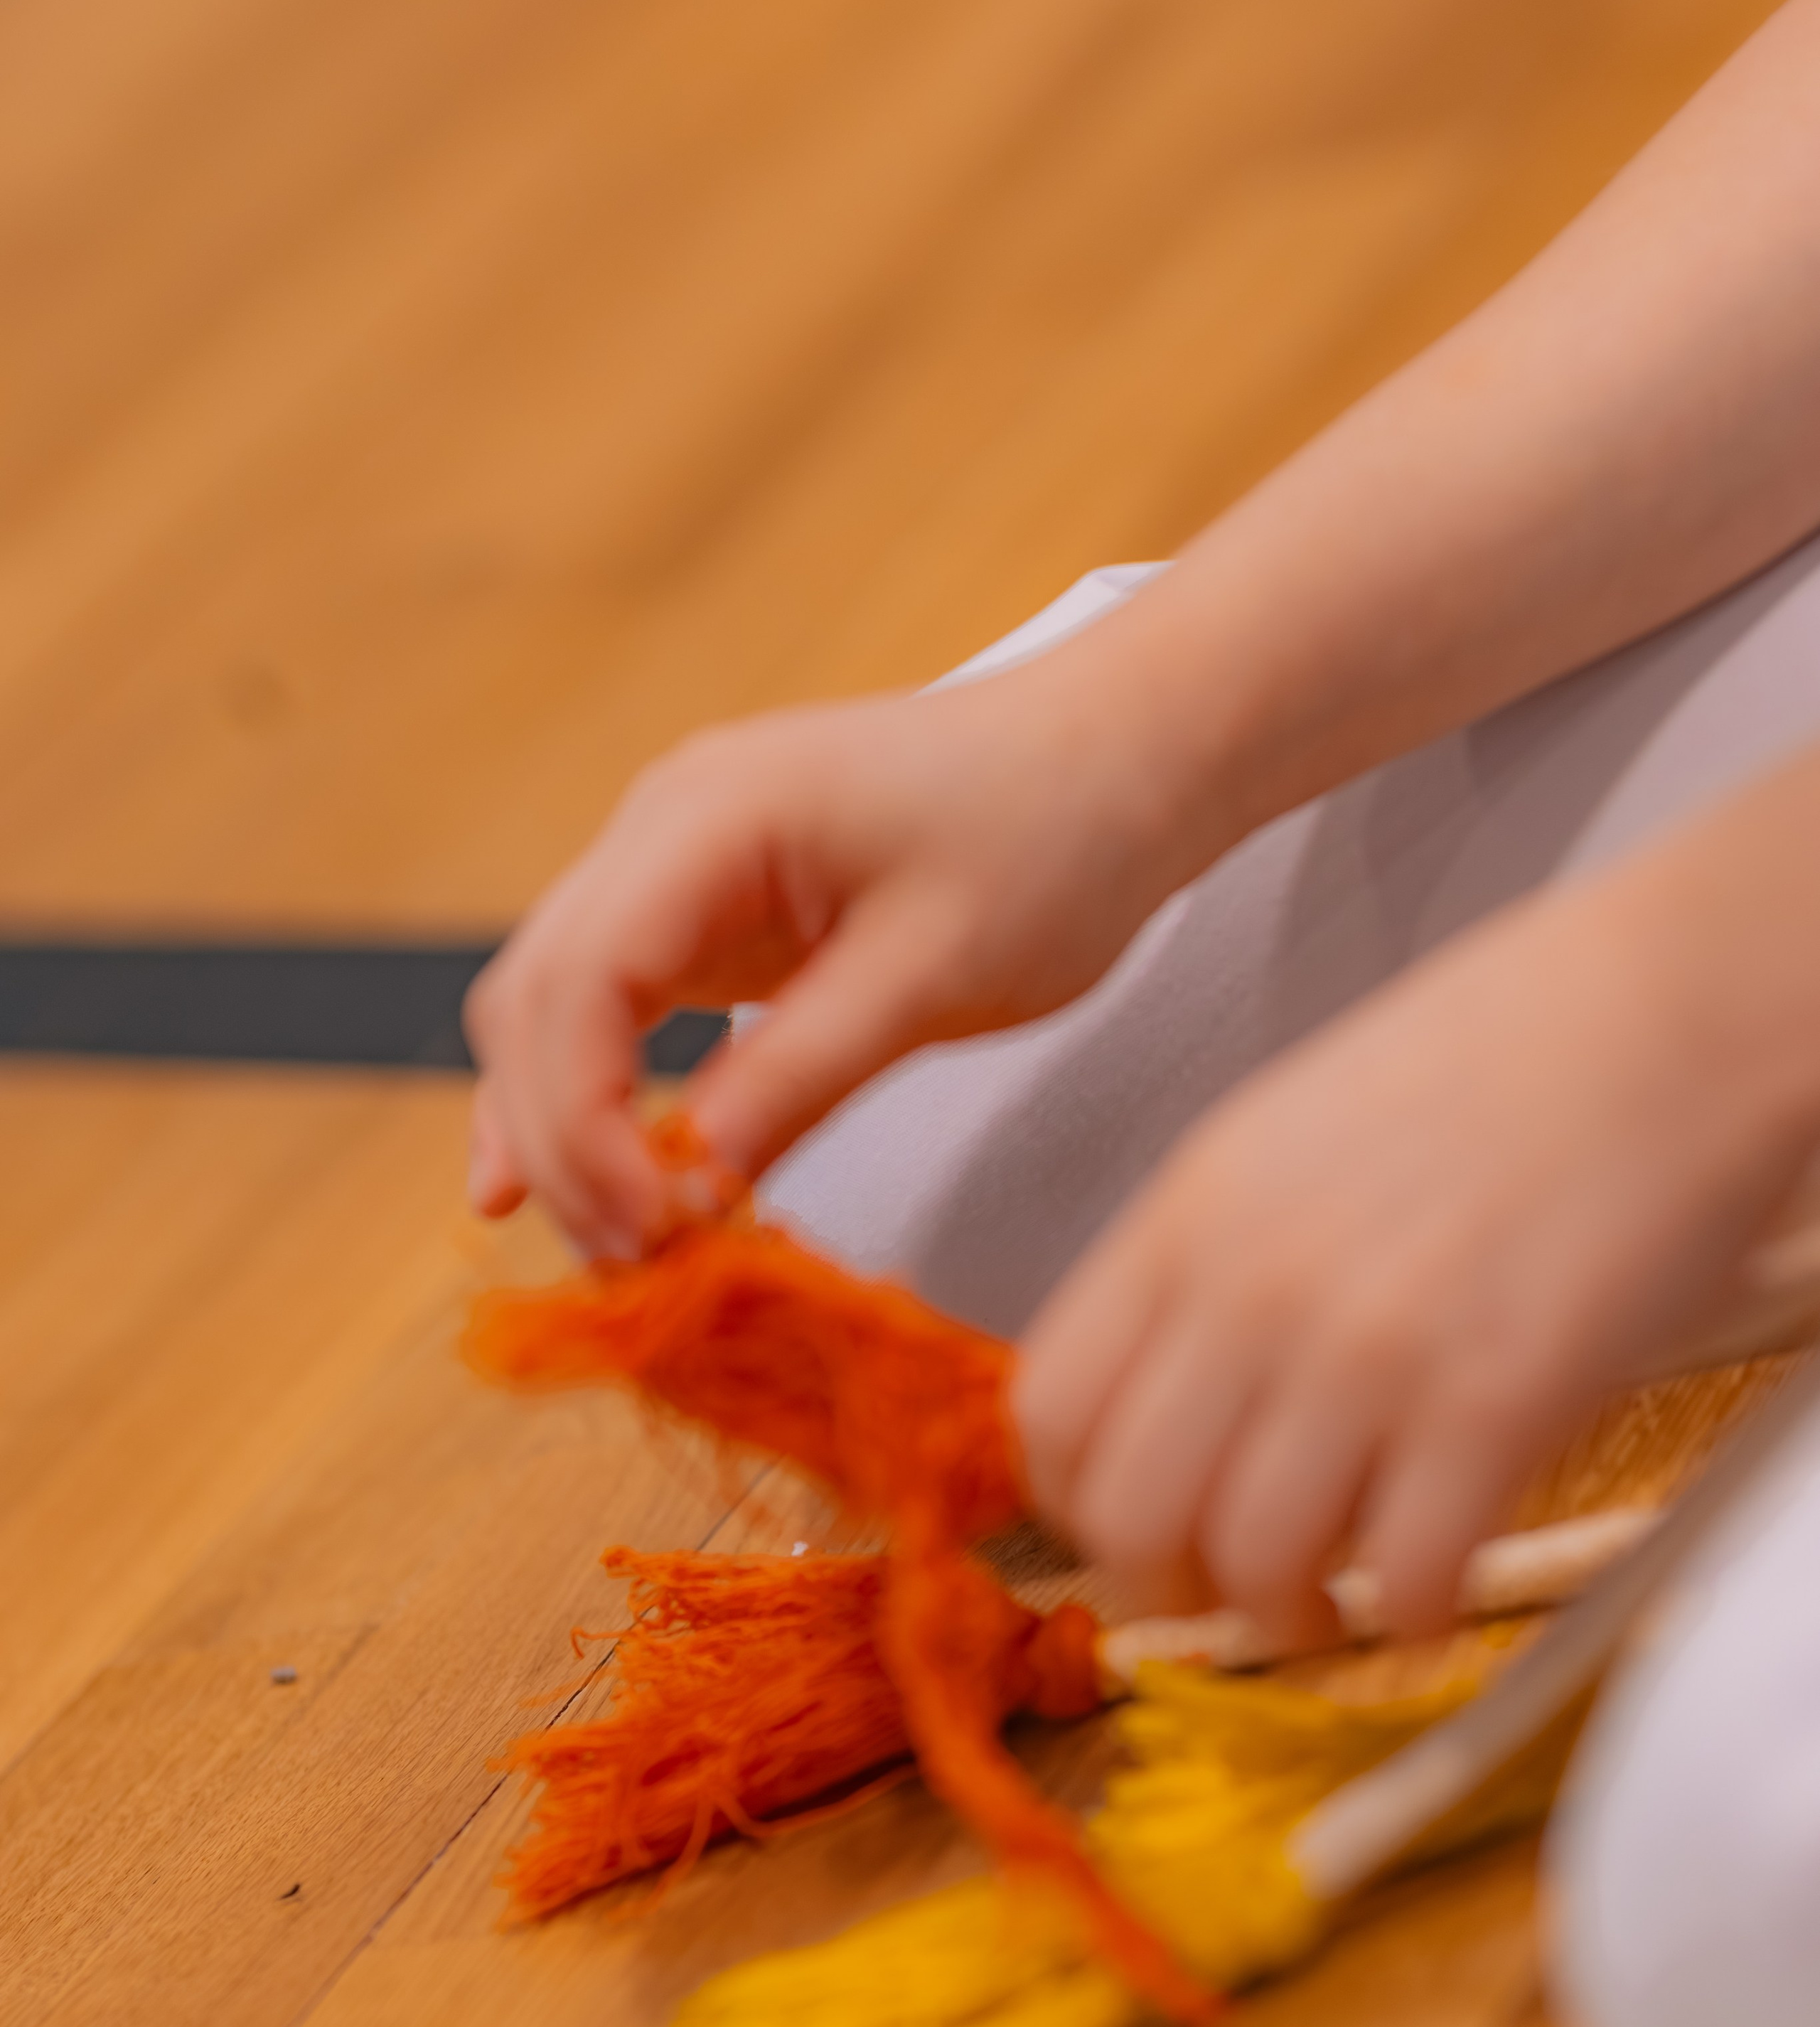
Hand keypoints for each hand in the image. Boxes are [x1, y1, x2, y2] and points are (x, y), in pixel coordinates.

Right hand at [465, 661, 1184, 1255]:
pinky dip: (588, 1094)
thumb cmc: (1050, 840)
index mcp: (711, 813)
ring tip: (621, 1248)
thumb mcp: (935, 975)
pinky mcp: (703, 905)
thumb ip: (799, 1076)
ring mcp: (670, 859)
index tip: (651, 1228)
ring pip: (549, 1004)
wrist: (1115, 759)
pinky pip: (603, 1005)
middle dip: (563, 1141)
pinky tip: (575, 1186)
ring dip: (563, 1126)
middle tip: (635, 1267)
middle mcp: (660, 823)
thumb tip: (681, 1192)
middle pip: (537, 996)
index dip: (586, 1121)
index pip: (580, 979)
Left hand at [1016, 850, 1815, 1642]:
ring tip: (1336, 1602)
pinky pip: (1406, 1573)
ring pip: (1254, 1565)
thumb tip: (1177, 1395)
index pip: (1051, 1411)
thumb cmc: (1498, 1056)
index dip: (1079, 1502)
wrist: (1663, 1013)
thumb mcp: (1287, 1132)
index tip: (1129, 1531)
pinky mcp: (1494, 1402)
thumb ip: (1214, 1260)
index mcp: (1191, 1214)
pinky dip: (1411, 1613)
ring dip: (1289, 1617)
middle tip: (1226, 1592)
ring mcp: (1367, 1349)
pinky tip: (1433, 1585)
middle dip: (1170, 1587)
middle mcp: (1253, 1288)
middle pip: (1129, 1512)